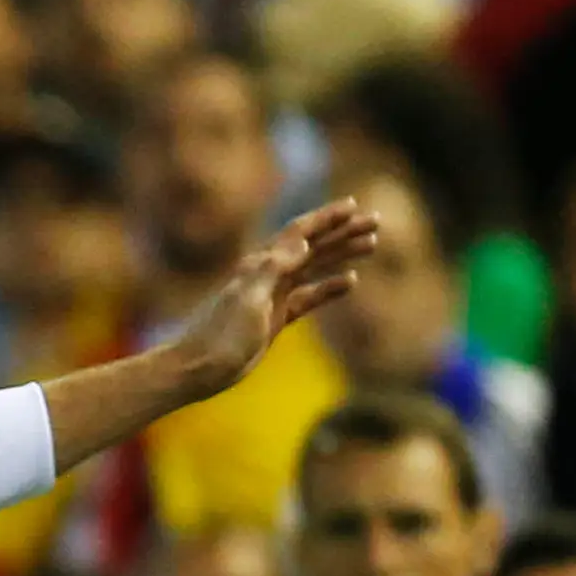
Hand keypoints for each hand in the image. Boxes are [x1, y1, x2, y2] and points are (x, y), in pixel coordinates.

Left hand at [172, 198, 381, 391]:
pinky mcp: (275, 318)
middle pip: (313, 246)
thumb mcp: (249, 297)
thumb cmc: (221, 334)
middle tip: (375, 221)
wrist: (199, 369)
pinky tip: (350, 280)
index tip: (353, 206)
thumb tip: (305, 241)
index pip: (299, 233)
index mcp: (260, 265)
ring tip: (372, 244)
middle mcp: (268, 275)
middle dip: (343, 232)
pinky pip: (308, 297)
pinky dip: (329, 288)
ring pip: (315, 268)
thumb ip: (275, 267)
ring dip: (342, 254)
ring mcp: (273, 296)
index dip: (326, 218)